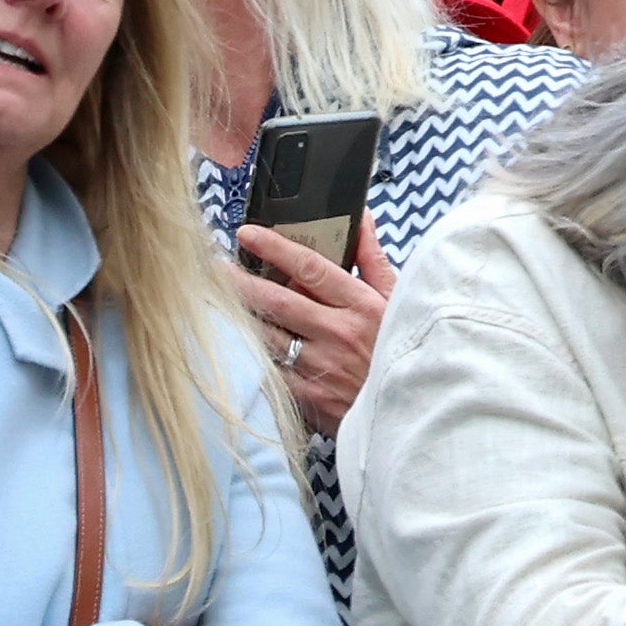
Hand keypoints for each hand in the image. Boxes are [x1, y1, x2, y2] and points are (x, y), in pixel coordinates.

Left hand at [230, 220, 396, 436]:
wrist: (412, 407)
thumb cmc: (402, 347)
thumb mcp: (397, 299)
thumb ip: (373, 258)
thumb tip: (361, 218)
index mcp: (361, 304)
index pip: (310, 267)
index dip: (275, 248)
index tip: (248, 234)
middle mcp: (338, 332)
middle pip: (277, 300)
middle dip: (240, 280)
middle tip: (214, 267)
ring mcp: (320, 366)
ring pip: (267, 336)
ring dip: (240, 317)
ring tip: (217, 301)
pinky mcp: (309, 397)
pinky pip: (271, 371)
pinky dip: (253, 355)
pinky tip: (238, 343)